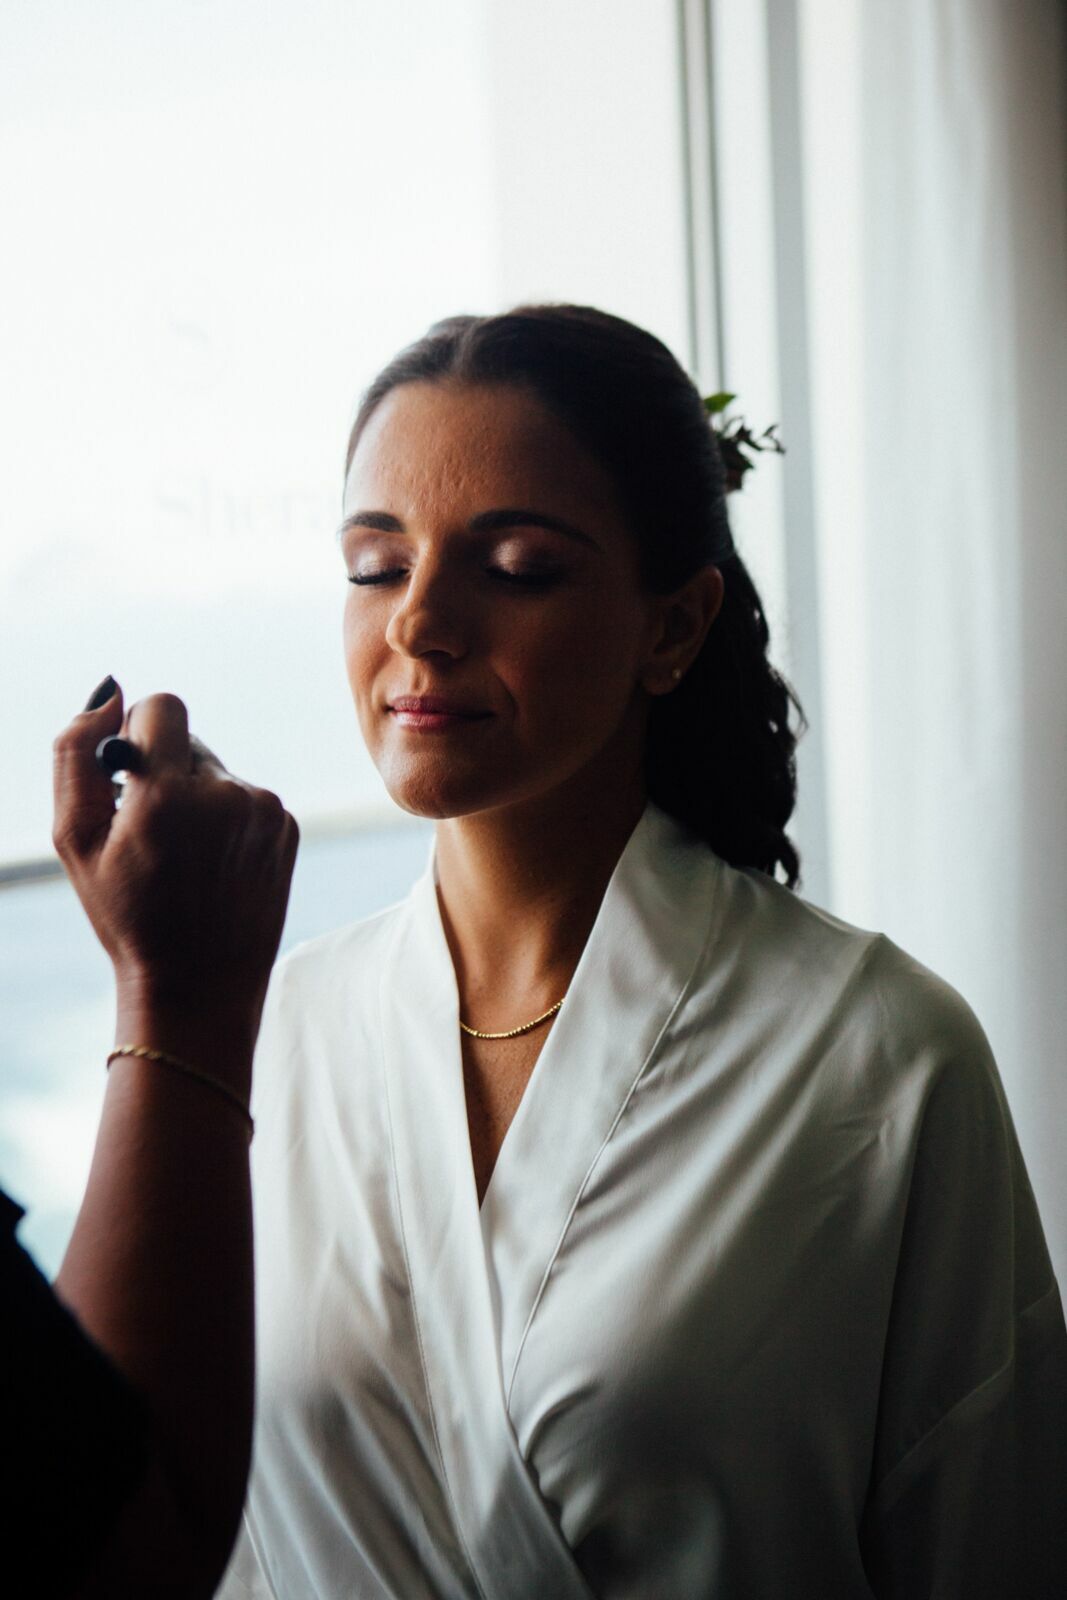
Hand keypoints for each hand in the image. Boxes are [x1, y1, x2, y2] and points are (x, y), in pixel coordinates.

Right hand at [53, 681, 298, 1059]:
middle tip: (153, 834)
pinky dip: (228, 821)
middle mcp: (226, 794)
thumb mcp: (75, 839)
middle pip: (189, 742)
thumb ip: (77, 754)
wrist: (198, 986)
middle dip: (164, 774)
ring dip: (198, 800)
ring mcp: (264, 811)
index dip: (139, 734)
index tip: (131, 774)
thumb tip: (109, 691)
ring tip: (186, 858)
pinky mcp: (288, 827)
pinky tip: (216, 866)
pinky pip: (248, 799)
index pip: (163, 706)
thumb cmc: (127, 915)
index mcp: (168, 794)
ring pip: (219, 773)